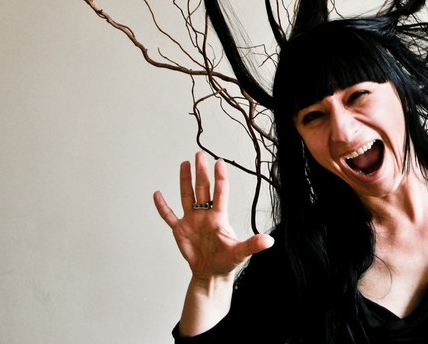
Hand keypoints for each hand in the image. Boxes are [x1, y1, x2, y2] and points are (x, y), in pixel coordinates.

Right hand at [153, 152, 273, 281]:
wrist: (211, 273)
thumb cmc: (226, 261)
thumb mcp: (240, 252)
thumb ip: (252, 245)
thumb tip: (269, 241)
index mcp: (219, 216)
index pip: (220, 193)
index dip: (220, 178)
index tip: (219, 162)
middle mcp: (205, 214)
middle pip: (202, 189)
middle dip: (201, 172)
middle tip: (199, 154)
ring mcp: (192, 220)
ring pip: (187, 196)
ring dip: (185, 180)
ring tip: (184, 163)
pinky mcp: (180, 230)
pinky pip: (169, 216)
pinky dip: (162, 206)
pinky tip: (157, 194)